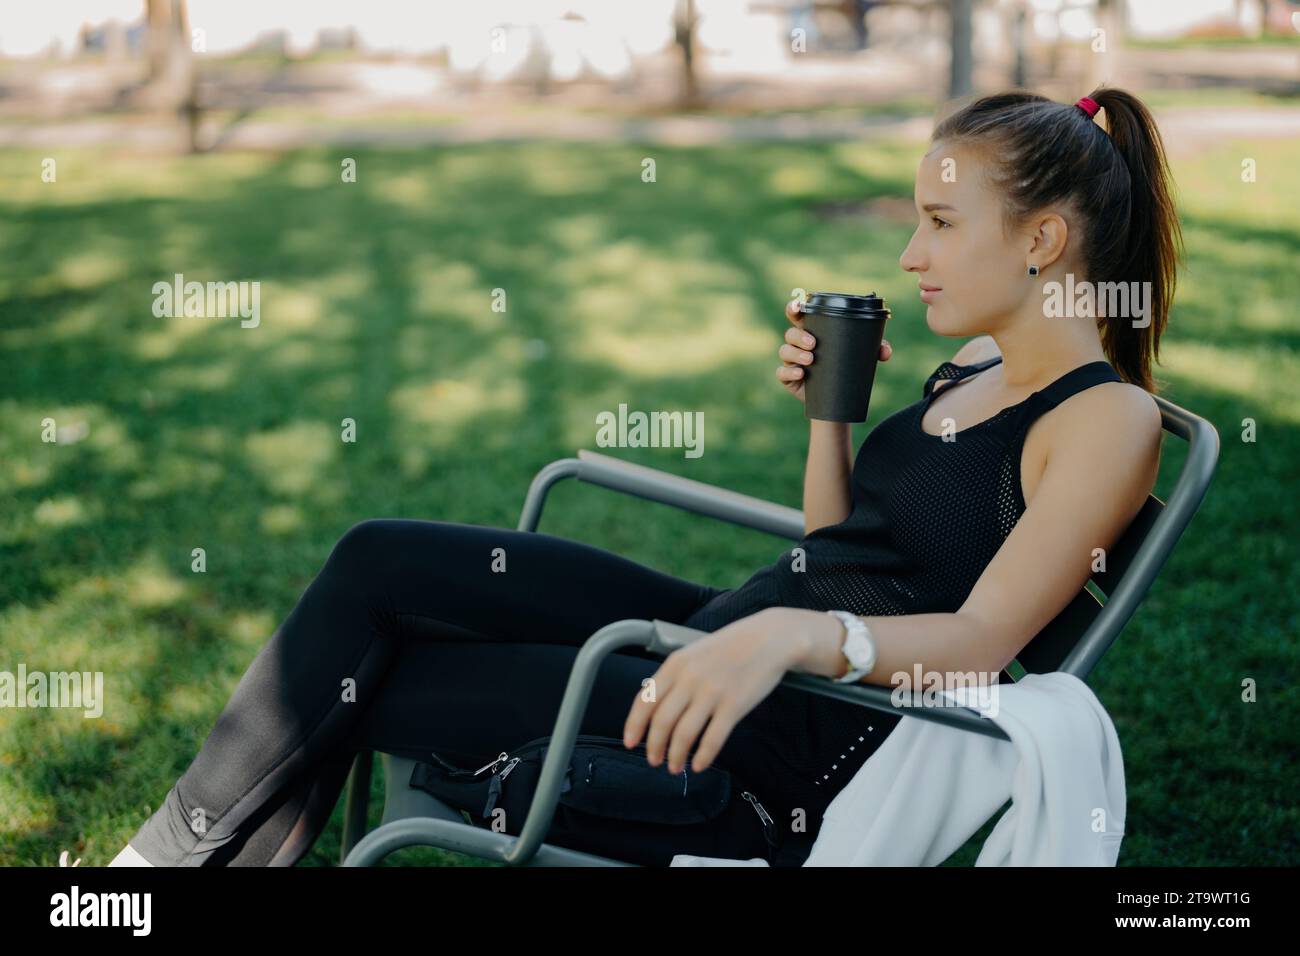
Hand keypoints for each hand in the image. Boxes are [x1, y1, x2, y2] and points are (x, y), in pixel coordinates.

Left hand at [622, 608, 808, 774]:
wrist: (768, 638)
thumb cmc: (731, 647)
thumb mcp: (694, 653)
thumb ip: (675, 677)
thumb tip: (656, 708)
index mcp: (675, 664)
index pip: (644, 700)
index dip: (633, 726)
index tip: (630, 743)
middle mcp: (689, 679)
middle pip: (661, 722)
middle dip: (654, 747)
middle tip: (654, 760)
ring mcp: (712, 692)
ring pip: (684, 734)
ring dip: (675, 756)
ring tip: (675, 766)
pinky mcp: (734, 705)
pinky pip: (713, 738)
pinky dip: (703, 756)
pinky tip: (699, 765)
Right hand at [777, 297, 891, 402]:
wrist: (839, 398)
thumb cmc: (847, 368)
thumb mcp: (862, 356)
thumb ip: (876, 349)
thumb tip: (885, 350)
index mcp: (813, 332)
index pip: (798, 316)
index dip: (794, 308)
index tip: (798, 307)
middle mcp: (799, 344)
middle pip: (790, 333)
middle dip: (799, 336)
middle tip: (814, 344)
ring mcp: (792, 361)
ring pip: (785, 350)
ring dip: (795, 353)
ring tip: (810, 359)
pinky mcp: (789, 378)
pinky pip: (781, 372)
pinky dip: (789, 371)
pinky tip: (801, 373)